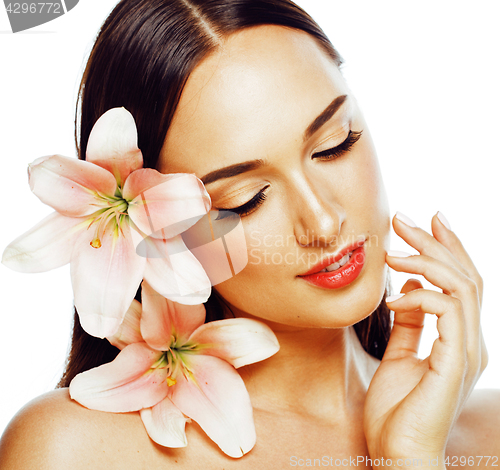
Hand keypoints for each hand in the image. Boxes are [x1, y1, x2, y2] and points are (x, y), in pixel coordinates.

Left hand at [363, 211, 486, 467]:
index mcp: (459, 339)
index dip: (448, 247)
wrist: (397, 455)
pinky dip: (419, 296)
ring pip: (460, 287)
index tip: (428, 220)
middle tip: (405, 218)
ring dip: (426, 260)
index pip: (461, 282)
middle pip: (464, 276)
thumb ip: (410, 323)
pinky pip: (446, 312)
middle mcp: (470, 341)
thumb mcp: (400, 355)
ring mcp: (467, 352)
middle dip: (435, 241)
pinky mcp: (454, 362)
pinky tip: (393, 297)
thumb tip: (411, 285)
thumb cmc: (397, 411)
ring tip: (392, 250)